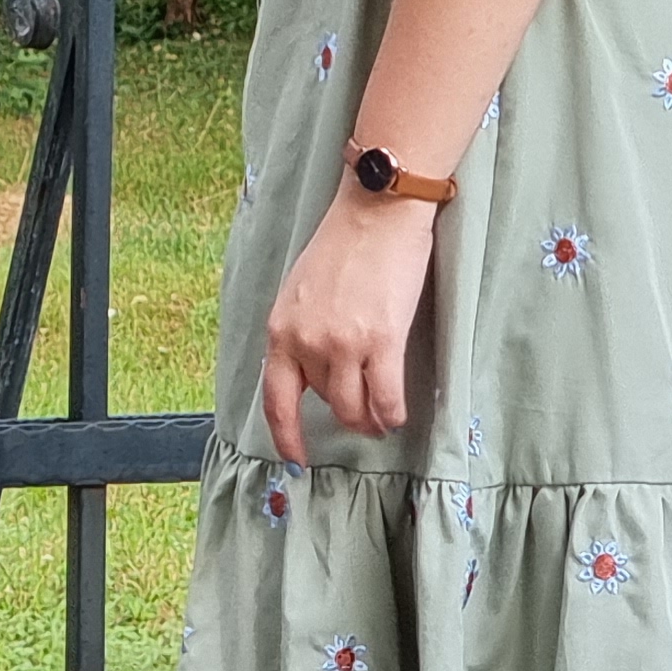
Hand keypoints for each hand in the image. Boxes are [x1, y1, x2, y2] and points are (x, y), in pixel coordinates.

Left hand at [259, 192, 436, 464]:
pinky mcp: (381, 341)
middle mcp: (306, 342)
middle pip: (327, 402)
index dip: (286, 435)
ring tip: (382, 420)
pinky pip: (387, 400)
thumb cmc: (343, 244)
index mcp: (280, 329)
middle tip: (364, 418)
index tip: (295, 459)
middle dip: (346, 413)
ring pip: (356, 409)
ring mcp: (343, 343)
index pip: (275, 399)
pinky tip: (397, 414)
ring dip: (371, 421)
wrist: (376, 211)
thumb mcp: (300, 291)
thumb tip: (312, 375)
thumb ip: (301, 332)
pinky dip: (393, 414)